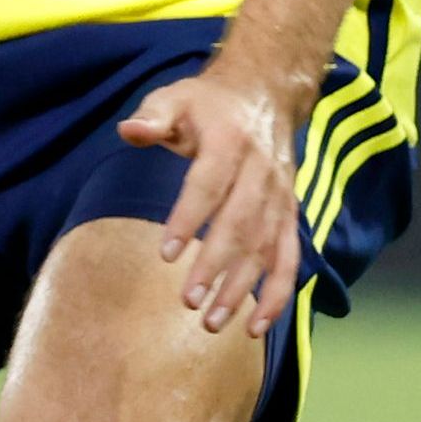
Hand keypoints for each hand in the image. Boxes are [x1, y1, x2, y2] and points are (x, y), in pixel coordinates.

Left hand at [119, 67, 304, 336]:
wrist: (266, 95)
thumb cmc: (208, 104)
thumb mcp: (175, 97)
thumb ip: (152, 116)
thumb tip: (129, 131)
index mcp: (231, 143)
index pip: (209, 185)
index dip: (189, 219)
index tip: (166, 254)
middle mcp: (262, 173)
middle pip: (241, 225)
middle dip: (216, 267)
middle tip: (189, 302)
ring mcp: (281, 197)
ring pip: (266, 248)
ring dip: (244, 289)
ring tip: (214, 322)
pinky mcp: (290, 215)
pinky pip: (289, 259)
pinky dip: (278, 294)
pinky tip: (256, 326)